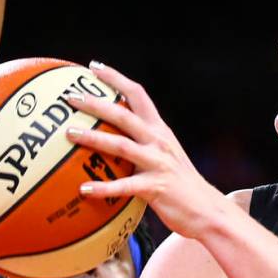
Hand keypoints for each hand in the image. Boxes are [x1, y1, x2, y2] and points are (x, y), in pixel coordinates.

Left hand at [64, 62, 226, 239]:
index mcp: (159, 130)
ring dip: (93, 138)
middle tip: (70, 98)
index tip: (94, 67)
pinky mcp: (156, 187)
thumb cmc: (180, 185)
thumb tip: (111, 140)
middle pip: (124, 115)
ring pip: (121, 145)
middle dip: (96, 103)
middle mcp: (159, 141)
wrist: (207, 210)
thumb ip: (143, 144)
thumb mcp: (165, 156)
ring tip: (69, 133)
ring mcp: (158, 163)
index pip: (137, 95)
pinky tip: (83, 190)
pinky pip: (124, 186)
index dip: (116, 78)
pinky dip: (103, 187)